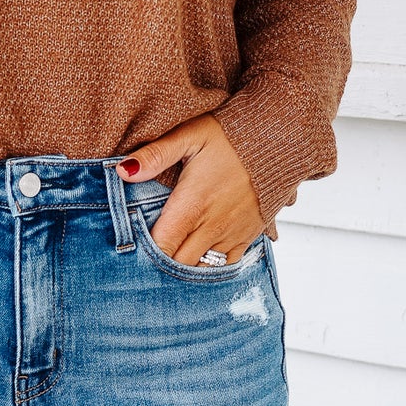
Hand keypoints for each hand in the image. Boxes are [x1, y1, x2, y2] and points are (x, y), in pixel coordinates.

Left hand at [117, 114, 264, 266]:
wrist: (282, 137)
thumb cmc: (233, 135)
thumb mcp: (190, 135)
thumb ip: (155, 155)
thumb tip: (122, 171)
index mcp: (192, 207)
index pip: (160, 248)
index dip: (143, 257)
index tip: (132, 255)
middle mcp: (211, 228)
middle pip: (178, 266)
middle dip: (160, 268)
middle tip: (145, 263)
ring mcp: (231, 235)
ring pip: (201, 271)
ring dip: (185, 270)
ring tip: (170, 264)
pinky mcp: (248, 237)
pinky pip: (226, 267)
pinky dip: (209, 268)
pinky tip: (198, 261)